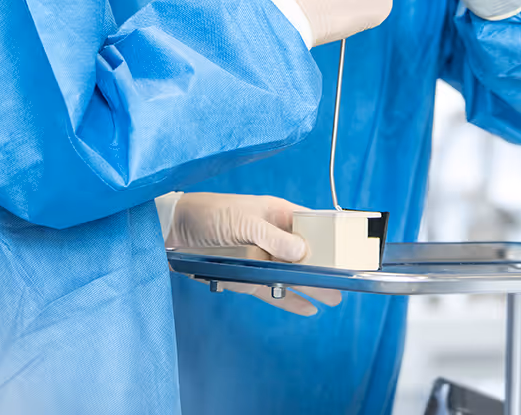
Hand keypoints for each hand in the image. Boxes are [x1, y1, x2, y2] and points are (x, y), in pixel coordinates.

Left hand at [168, 193, 343, 316]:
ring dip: (311, 287)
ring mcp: (262, 258)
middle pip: (306, 255)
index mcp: (277, 214)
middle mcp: (274, 236)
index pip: (312, 225)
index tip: (348, 253)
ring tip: (333, 299)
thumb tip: (302, 252)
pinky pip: (274, 290)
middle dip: (326, 269)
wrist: (173, 231)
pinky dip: (290, 299)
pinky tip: (308, 307)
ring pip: (293, 275)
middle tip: (344, 284)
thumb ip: (272, 237)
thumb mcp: (241, 220)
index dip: (330, 238)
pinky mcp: (248, 277)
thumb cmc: (208, 213)